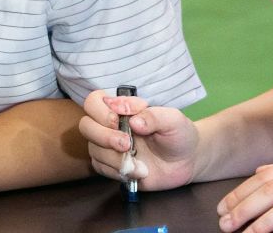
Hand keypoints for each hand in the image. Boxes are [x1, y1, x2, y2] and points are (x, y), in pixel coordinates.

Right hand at [78, 90, 199, 190]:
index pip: (94, 101)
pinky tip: (137, 171)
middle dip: (104, 136)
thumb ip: (154, 116)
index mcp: (121, 109)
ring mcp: (109, 147)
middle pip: (85, 125)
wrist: (186, 162)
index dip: (102, 110)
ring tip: (140, 164)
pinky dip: (116, 171)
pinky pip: (100, 167)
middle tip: (127, 144)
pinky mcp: (111, 166)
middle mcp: (110, 126)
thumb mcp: (173, 120)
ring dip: (114, 158)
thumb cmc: (178, 134)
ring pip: (93, 149)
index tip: (123, 117)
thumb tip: (133, 121)